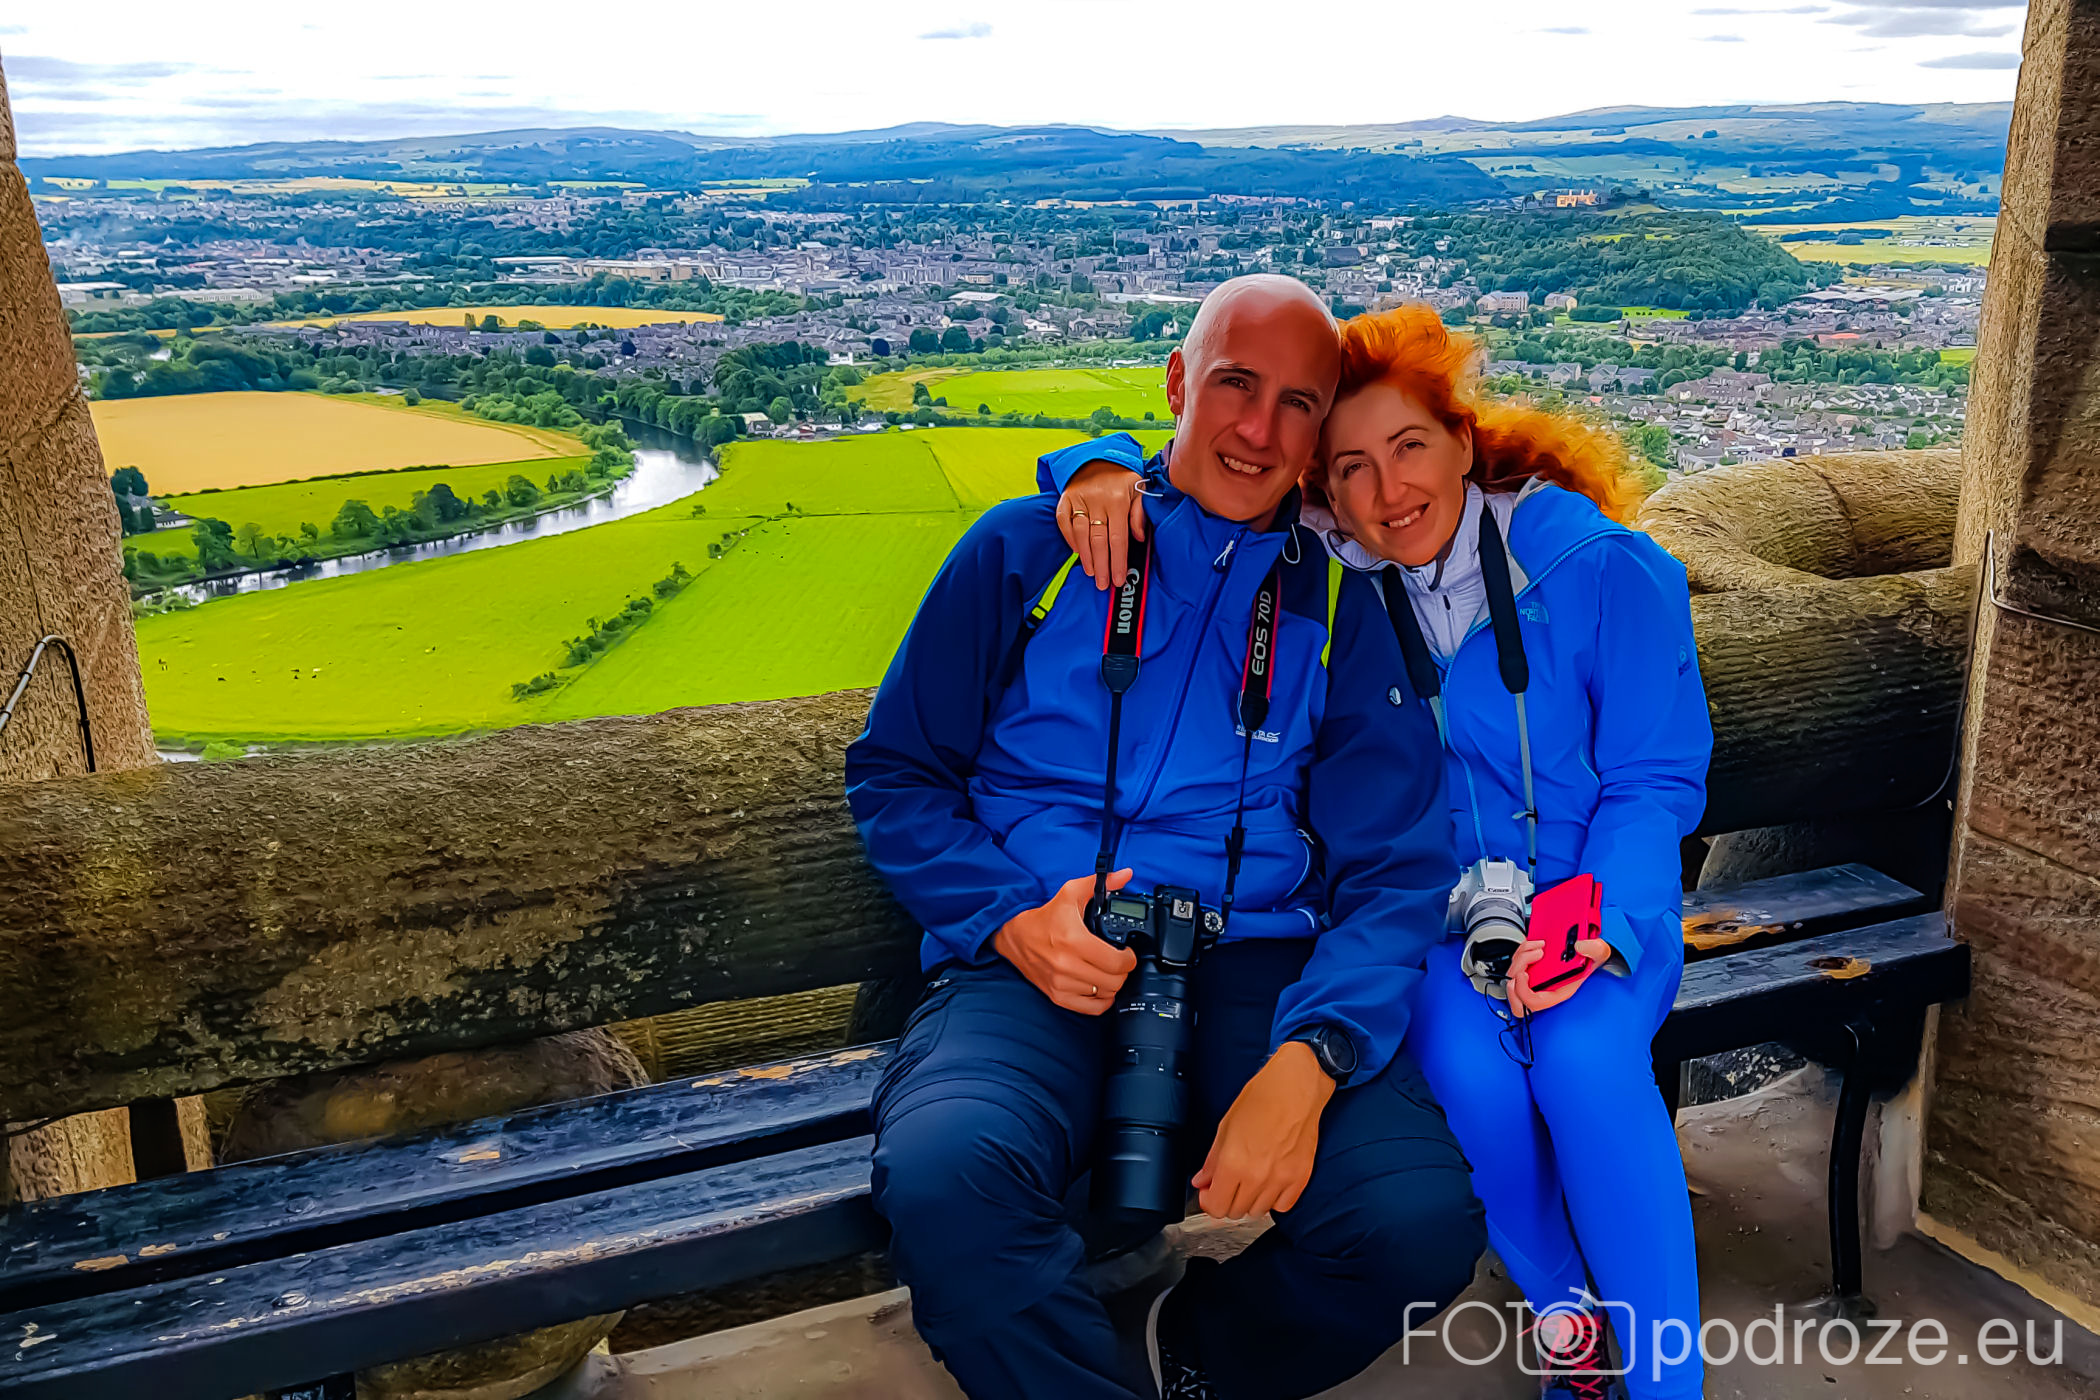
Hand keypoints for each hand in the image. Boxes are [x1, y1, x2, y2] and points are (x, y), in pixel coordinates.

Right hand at [993, 870, 1138, 1014]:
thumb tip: (1125, 875)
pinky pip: (1091, 1009)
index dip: (1129, 959)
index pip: (1117, 963)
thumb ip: (1100, 883)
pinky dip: (1100, 1000)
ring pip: (1104, 995)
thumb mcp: (1070, 894)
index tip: (1127, 953)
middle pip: (1114, 981)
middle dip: (1123, 971)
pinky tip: (1098, 986)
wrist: (1014, 936)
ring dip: (1112, 984)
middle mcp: (1067, 965)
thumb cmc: (1044, 918)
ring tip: (1107, 971)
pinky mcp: (1057, 996)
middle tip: (1119, 962)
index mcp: (1073, 940)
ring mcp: (1061, 984)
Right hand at [1055, 461, 1147, 590]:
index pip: (1118, 538)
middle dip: (1102, 566)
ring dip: (1086, 557)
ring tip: (1092, 573)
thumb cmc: (1121, 478)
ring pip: (1081, 534)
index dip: (1118, 561)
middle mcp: (1097, 500)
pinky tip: (1077, 553)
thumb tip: (1139, 538)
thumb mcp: (1139, 489)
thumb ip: (1140, 513)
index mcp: (1118, 500)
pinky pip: (1064, 522)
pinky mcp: (1065, 499)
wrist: (1097, 457)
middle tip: (1103, 584)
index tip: (1119, 579)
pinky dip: (1069, 539)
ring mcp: (1079, 499)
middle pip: (1098, 540)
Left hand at [1191, 1041, 1332, 1219]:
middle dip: (1227, 1199)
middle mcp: (1257, 1177)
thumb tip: (1202, 1180)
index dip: (1208, 1200)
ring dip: (1250, 1200)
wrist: (1296, 1086)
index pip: (1215, 1206)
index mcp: (1233, 1163)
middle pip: (1235, 1212)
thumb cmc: (1262, 1097)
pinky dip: (1274, 1200)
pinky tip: (1270, 1183)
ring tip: (1250, 1180)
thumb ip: (1212, 1160)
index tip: (1209, 1192)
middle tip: (1228, 1183)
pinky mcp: (1300, 1178)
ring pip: (1258, 1212)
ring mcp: (1281, 1180)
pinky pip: (1283, 1206)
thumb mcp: (1226, 1125)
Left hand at [1506, 938, 1612, 1015]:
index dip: (1522, 992)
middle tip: (1523, 967)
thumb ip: (1594, 949)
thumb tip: (1579, 946)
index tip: (1524, 974)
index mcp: (1558, 992)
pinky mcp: (1532, 966)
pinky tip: (1534, 944)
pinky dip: (1521, 952)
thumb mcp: (1599, 952)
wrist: (1589, 949)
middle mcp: (1545, 987)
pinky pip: (1517, 964)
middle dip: (1514, 980)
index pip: (1533, 1003)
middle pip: (1517, 997)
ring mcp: (1537, 978)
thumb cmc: (1591, 957)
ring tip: (1535, 947)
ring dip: (1519, 959)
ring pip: (1514, 977)